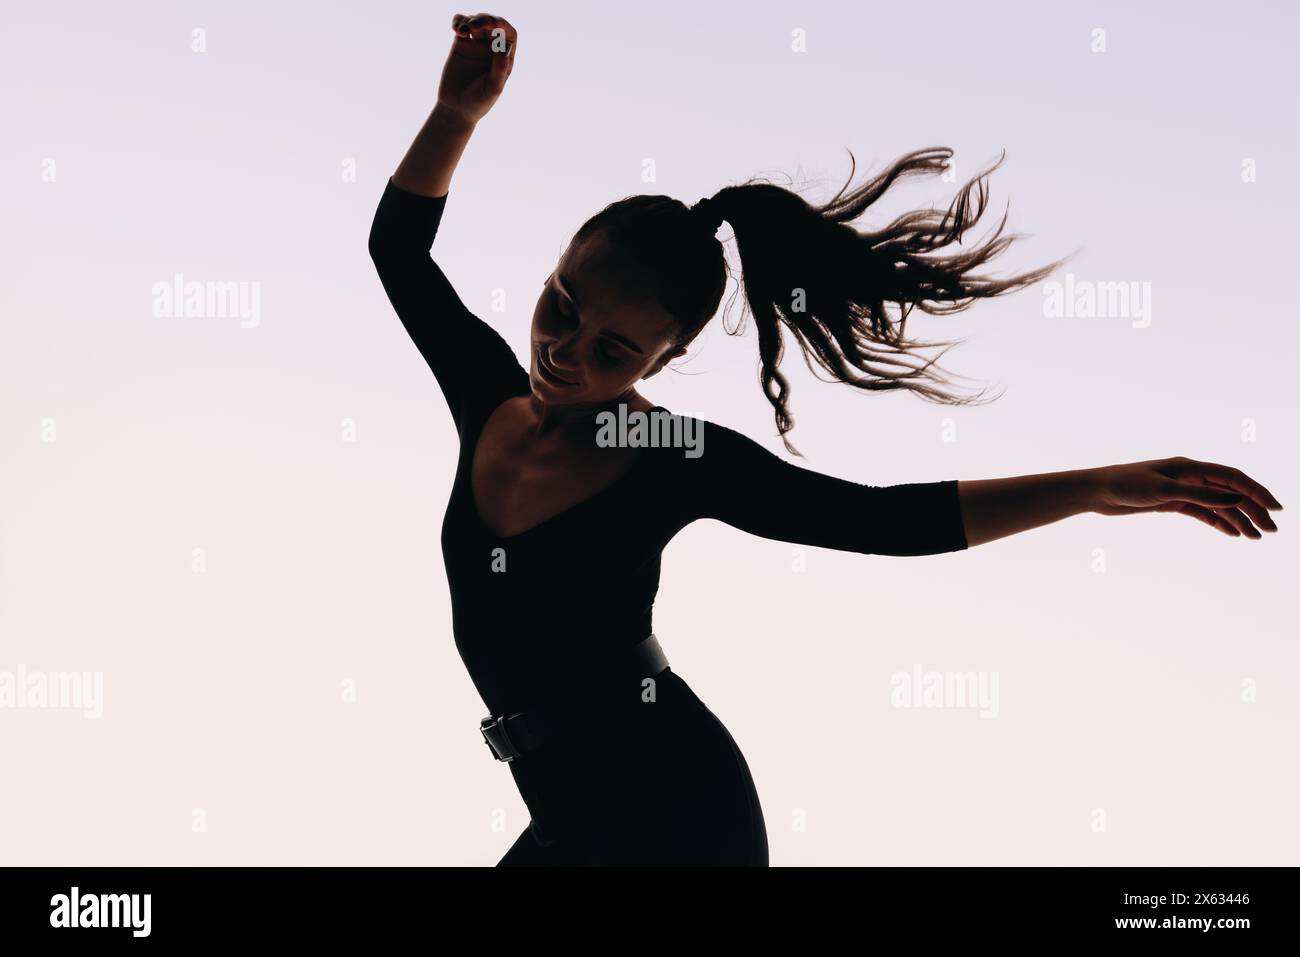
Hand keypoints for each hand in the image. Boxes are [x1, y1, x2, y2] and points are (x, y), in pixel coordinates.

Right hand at [437, 12, 517, 125]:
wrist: (456, 110)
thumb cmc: (478, 103)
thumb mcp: (492, 89)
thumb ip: (500, 69)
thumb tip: (503, 47)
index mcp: (504, 58)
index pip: (509, 33)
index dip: (502, 25)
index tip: (493, 25)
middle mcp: (491, 49)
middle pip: (492, 24)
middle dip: (484, 20)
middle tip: (474, 26)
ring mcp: (475, 45)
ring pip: (476, 21)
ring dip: (471, 20)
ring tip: (463, 31)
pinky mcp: (460, 45)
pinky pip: (461, 25)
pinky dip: (459, 21)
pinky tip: (457, 29)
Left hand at [1089, 456, 1282, 537]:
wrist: (1097, 492)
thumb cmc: (1125, 485)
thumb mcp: (1165, 491)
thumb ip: (1200, 495)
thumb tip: (1236, 498)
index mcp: (1191, 467)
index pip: (1233, 478)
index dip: (1256, 491)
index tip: (1275, 508)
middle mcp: (1190, 477)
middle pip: (1230, 492)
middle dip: (1252, 510)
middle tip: (1270, 530)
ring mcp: (1182, 490)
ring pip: (1218, 504)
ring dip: (1238, 519)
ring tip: (1256, 537)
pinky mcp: (1172, 503)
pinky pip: (1202, 512)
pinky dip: (1219, 522)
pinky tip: (1233, 534)